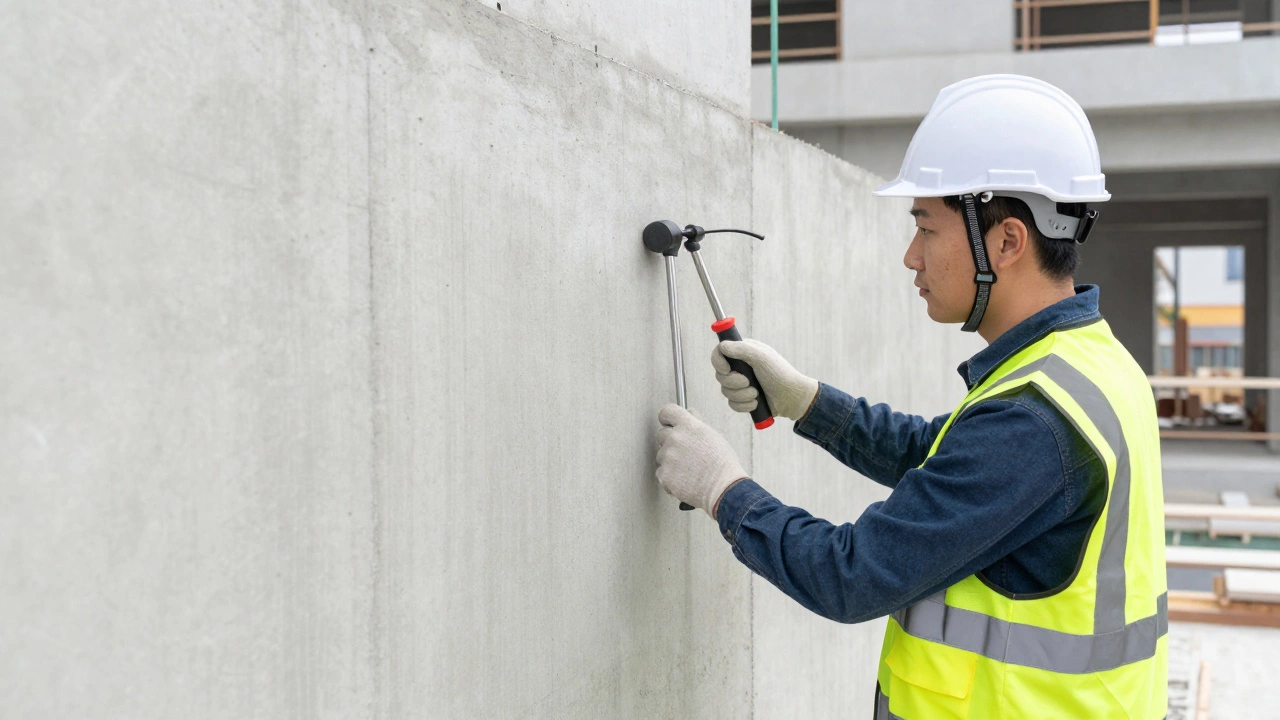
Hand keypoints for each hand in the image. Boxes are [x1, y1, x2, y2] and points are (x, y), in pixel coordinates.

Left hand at [656, 404, 747, 518]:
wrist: (723, 488)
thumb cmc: (722, 463)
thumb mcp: (714, 436)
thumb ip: (698, 422)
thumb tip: (690, 411)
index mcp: (688, 426)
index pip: (667, 412)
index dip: (667, 419)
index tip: (669, 424)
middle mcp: (675, 438)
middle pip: (661, 434)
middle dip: (670, 442)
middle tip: (686, 453)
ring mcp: (667, 456)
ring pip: (661, 455)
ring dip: (670, 461)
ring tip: (689, 469)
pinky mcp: (664, 474)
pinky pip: (661, 472)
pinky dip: (670, 477)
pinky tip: (685, 479)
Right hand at [711, 339, 818, 420]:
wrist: (792, 398)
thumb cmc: (779, 374)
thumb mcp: (761, 357)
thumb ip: (741, 349)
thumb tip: (722, 347)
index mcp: (743, 353)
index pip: (719, 353)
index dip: (718, 362)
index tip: (726, 369)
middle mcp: (740, 367)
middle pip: (720, 375)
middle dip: (734, 382)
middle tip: (748, 382)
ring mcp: (741, 384)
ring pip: (725, 391)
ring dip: (741, 395)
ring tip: (756, 394)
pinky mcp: (743, 399)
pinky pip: (732, 404)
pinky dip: (743, 405)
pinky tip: (756, 403)